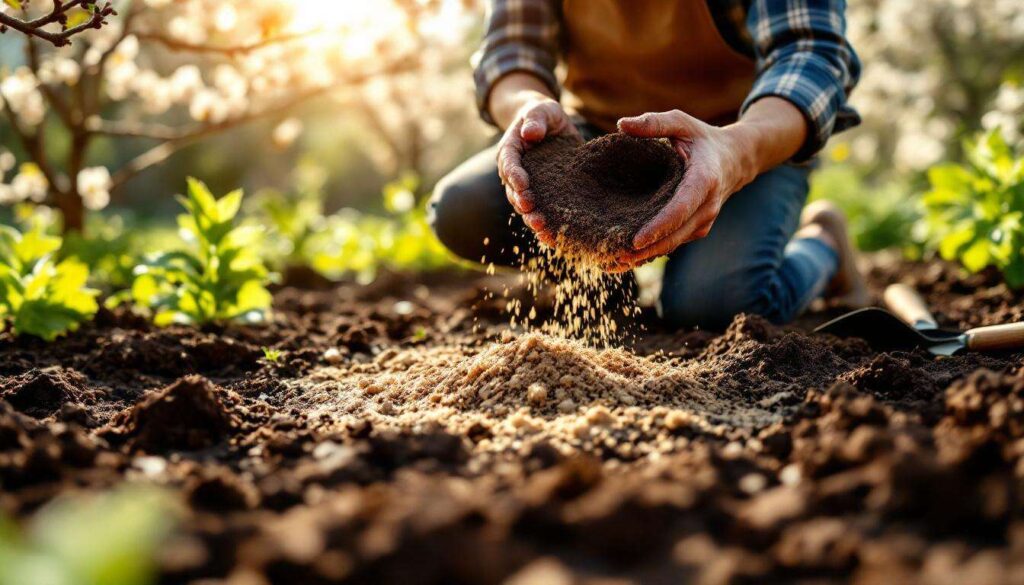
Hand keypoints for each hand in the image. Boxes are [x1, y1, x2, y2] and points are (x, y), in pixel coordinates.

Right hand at [496, 98, 579, 245]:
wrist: (549, 125)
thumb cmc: (543, 115)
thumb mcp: (541, 110)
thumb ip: (535, 118)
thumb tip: (530, 133)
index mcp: (510, 150)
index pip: (509, 164)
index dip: (514, 176)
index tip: (523, 186)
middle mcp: (514, 172)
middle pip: (514, 191)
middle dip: (524, 204)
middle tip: (534, 215)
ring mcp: (526, 186)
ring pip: (525, 206)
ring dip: (533, 219)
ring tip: (544, 231)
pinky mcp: (542, 194)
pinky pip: (540, 211)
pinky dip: (546, 225)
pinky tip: (555, 239)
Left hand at [607, 110, 759, 271]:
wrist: (734, 159)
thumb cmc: (702, 139)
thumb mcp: (681, 123)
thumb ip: (654, 123)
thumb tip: (621, 125)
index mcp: (704, 179)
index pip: (681, 208)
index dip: (660, 226)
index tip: (636, 239)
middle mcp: (707, 205)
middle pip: (675, 235)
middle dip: (647, 250)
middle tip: (615, 258)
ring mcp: (704, 220)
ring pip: (674, 244)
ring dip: (645, 256)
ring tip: (613, 264)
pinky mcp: (697, 228)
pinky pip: (674, 243)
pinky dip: (652, 252)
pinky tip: (626, 259)